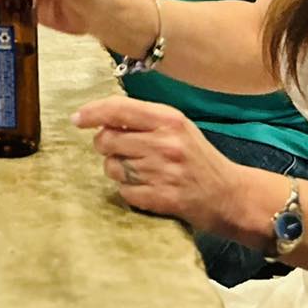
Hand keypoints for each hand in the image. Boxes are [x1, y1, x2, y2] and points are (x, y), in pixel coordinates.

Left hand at [72, 96, 254, 239]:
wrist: (231, 195)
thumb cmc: (199, 158)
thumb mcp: (178, 128)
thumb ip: (143, 120)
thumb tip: (101, 118)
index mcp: (168, 119)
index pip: (118, 109)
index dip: (92, 112)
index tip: (76, 119)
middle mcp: (165, 143)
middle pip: (107, 140)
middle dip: (105, 146)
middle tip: (119, 151)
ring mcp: (163, 172)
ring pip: (113, 167)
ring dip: (117, 170)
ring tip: (137, 171)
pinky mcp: (162, 198)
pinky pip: (124, 192)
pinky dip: (129, 191)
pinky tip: (145, 188)